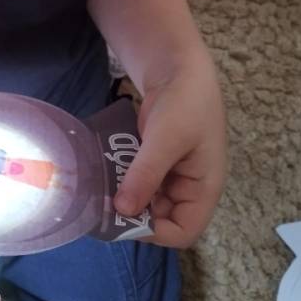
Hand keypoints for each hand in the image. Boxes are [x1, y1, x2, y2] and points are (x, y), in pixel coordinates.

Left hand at [114, 51, 226, 247]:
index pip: (183, 232)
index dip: (155, 233)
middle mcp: (188, 189)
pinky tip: (101, 175)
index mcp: (204, 189)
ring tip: (96, 190)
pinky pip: (136, 184)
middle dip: (132, 215)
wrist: (178, 68)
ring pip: (144, 203)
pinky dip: (119, 183)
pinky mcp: (153, 165)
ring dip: (122, 199)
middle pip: (160, 220)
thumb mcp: (166, 139)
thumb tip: (123, 210)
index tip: (123, 218)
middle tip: (99, 205)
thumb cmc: (185, 103)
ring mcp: (170, 177)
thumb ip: (146, 175)